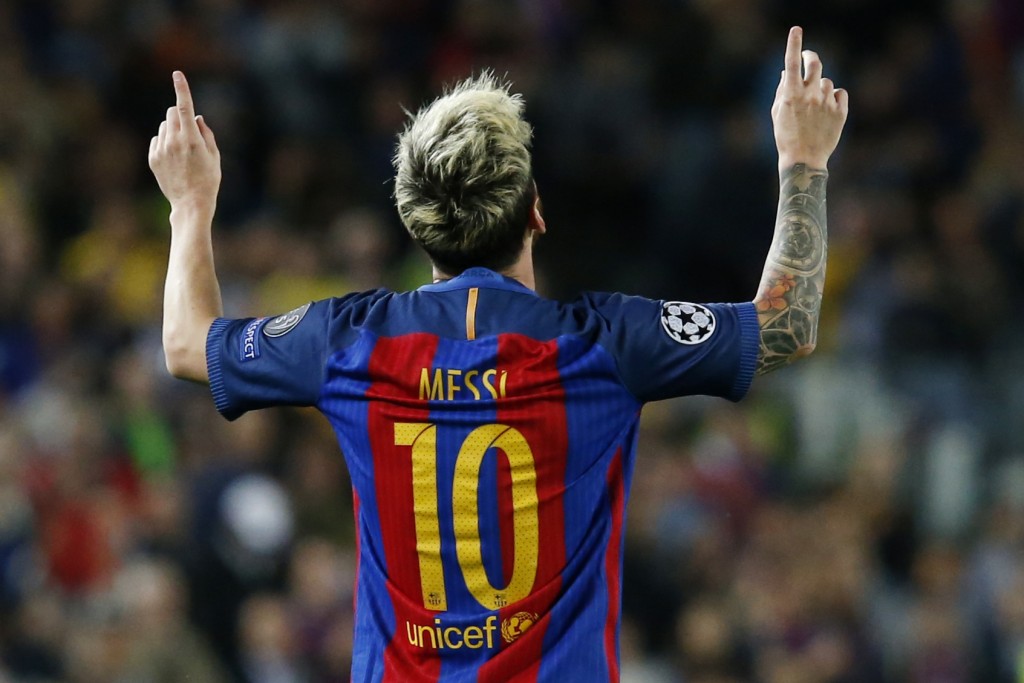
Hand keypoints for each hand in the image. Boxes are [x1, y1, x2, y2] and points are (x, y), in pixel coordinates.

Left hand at [149, 71, 220, 214]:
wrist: (190, 204)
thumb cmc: (208, 180)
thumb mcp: (215, 156)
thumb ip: (206, 133)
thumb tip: (197, 117)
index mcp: (192, 139)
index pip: (185, 107)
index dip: (182, 88)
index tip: (177, 74)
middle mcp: (174, 141)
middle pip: (171, 113)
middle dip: (180, 115)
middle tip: (189, 130)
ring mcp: (161, 150)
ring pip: (164, 126)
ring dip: (173, 130)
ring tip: (183, 151)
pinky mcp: (153, 158)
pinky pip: (157, 140)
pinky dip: (165, 143)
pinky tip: (174, 160)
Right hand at [771, 27, 848, 170]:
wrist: (804, 159)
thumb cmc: (786, 136)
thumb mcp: (777, 113)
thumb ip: (782, 90)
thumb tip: (787, 71)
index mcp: (791, 95)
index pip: (791, 63)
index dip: (794, 44)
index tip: (796, 30)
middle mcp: (810, 95)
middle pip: (815, 63)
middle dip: (811, 57)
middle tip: (808, 58)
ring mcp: (826, 103)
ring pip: (827, 82)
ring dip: (821, 87)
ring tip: (815, 104)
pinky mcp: (840, 112)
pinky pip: (840, 93)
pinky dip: (834, 96)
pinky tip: (828, 108)